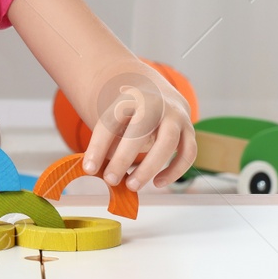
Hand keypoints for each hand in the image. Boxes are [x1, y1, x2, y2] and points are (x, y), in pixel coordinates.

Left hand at [79, 63, 196, 190]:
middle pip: (141, 130)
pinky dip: (175, 171)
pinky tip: (158, 183)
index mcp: (128, 98)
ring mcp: (175, 116)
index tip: (88, 169)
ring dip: (149, 167)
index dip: (98, 147)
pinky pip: (188, 152)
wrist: (156, 92)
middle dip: (124, 158)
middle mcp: (155, 103)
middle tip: (110, 180)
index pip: (110, 122)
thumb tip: (99, 171)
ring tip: (132, 185)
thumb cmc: (130, 114)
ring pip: (168, 142)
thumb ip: (108, 143)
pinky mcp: (189, 129)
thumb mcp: (114, 120)